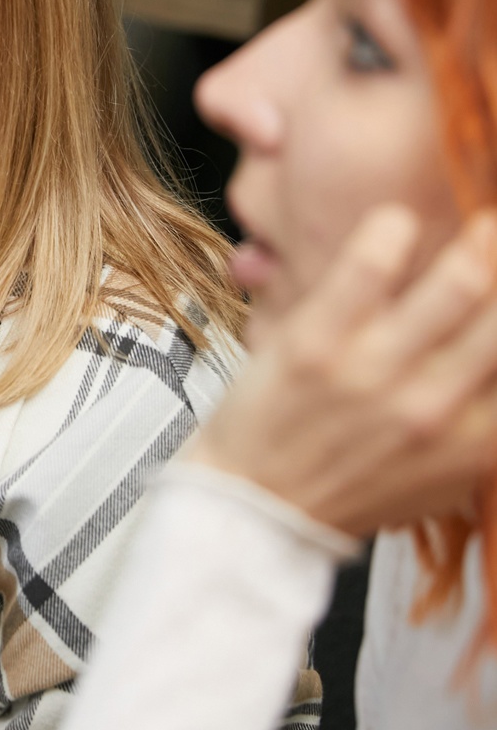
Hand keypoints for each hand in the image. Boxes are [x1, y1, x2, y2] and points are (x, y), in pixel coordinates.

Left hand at [191, 205, 496, 533]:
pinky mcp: (318, 341)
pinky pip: (370, 266)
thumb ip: (487, 431)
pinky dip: (392, 232)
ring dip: (479, 243)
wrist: (257, 506)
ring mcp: (375, 370)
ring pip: (460, 283)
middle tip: (495, 245)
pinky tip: (396, 224)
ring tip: (480, 225)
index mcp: (474, 441)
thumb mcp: (443, 478)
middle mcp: (434, 406)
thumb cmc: (349, 487)